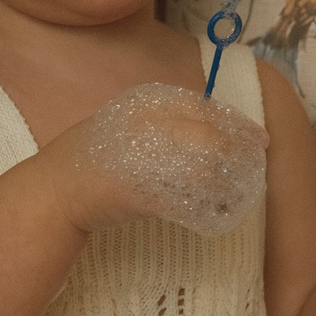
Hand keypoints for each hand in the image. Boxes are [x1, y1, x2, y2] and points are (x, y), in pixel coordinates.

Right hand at [51, 82, 268, 237]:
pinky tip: (217, 211)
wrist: (55, 191)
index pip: (203, 108)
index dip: (237, 123)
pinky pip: (184, 198)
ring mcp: (141, 156)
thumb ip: (165, 125)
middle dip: (238, 151)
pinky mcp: (138, 190)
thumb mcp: (129, 126)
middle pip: (207, 135)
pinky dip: (205, 206)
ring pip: (202, 167)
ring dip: (227, 182)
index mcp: (143, 104)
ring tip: (241, 191)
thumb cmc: (93, 160)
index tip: (259, 138)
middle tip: (258, 163)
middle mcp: (143, 124)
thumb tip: (214, 133)